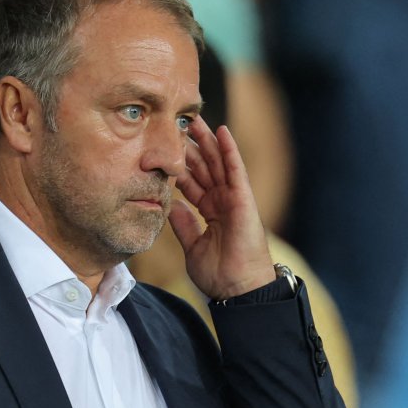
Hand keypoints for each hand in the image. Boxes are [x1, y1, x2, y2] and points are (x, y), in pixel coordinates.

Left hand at [169, 116, 274, 300]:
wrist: (238, 289)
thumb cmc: (220, 274)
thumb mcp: (192, 247)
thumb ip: (184, 225)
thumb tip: (173, 205)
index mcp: (211, 212)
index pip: (193, 182)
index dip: (179, 164)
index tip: (164, 147)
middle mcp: (222, 202)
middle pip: (205, 167)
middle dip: (192, 145)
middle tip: (177, 122)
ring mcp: (233, 199)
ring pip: (218, 162)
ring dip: (207, 140)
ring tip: (195, 118)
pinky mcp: (244, 199)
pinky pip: (236, 169)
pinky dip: (229, 150)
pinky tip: (221, 131)